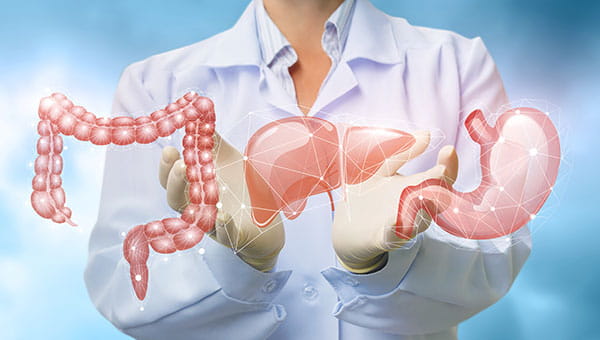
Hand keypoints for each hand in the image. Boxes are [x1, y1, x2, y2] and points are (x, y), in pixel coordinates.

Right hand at [158, 134, 284, 271]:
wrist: (268, 222)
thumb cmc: (245, 188)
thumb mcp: (230, 161)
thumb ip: (214, 141)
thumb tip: (199, 113)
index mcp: (196, 188)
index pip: (171, 179)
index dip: (166, 166)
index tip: (168, 149)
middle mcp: (199, 208)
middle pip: (175, 198)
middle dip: (174, 181)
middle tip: (181, 164)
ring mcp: (215, 224)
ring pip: (195, 217)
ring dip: (195, 200)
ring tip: (202, 184)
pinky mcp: (235, 236)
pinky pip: (225, 233)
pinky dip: (223, 224)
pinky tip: (223, 214)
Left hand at [332, 131, 458, 272]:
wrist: (347, 230)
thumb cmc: (370, 196)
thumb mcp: (382, 169)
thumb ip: (403, 152)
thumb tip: (427, 134)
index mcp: (417, 189)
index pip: (441, 178)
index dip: (449, 166)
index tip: (448, 150)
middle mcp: (415, 209)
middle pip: (437, 199)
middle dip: (440, 187)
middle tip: (441, 173)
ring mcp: (401, 225)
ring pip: (419, 220)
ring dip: (421, 209)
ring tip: (421, 196)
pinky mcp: (381, 239)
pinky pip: (391, 236)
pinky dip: (394, 230)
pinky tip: (393, 221)